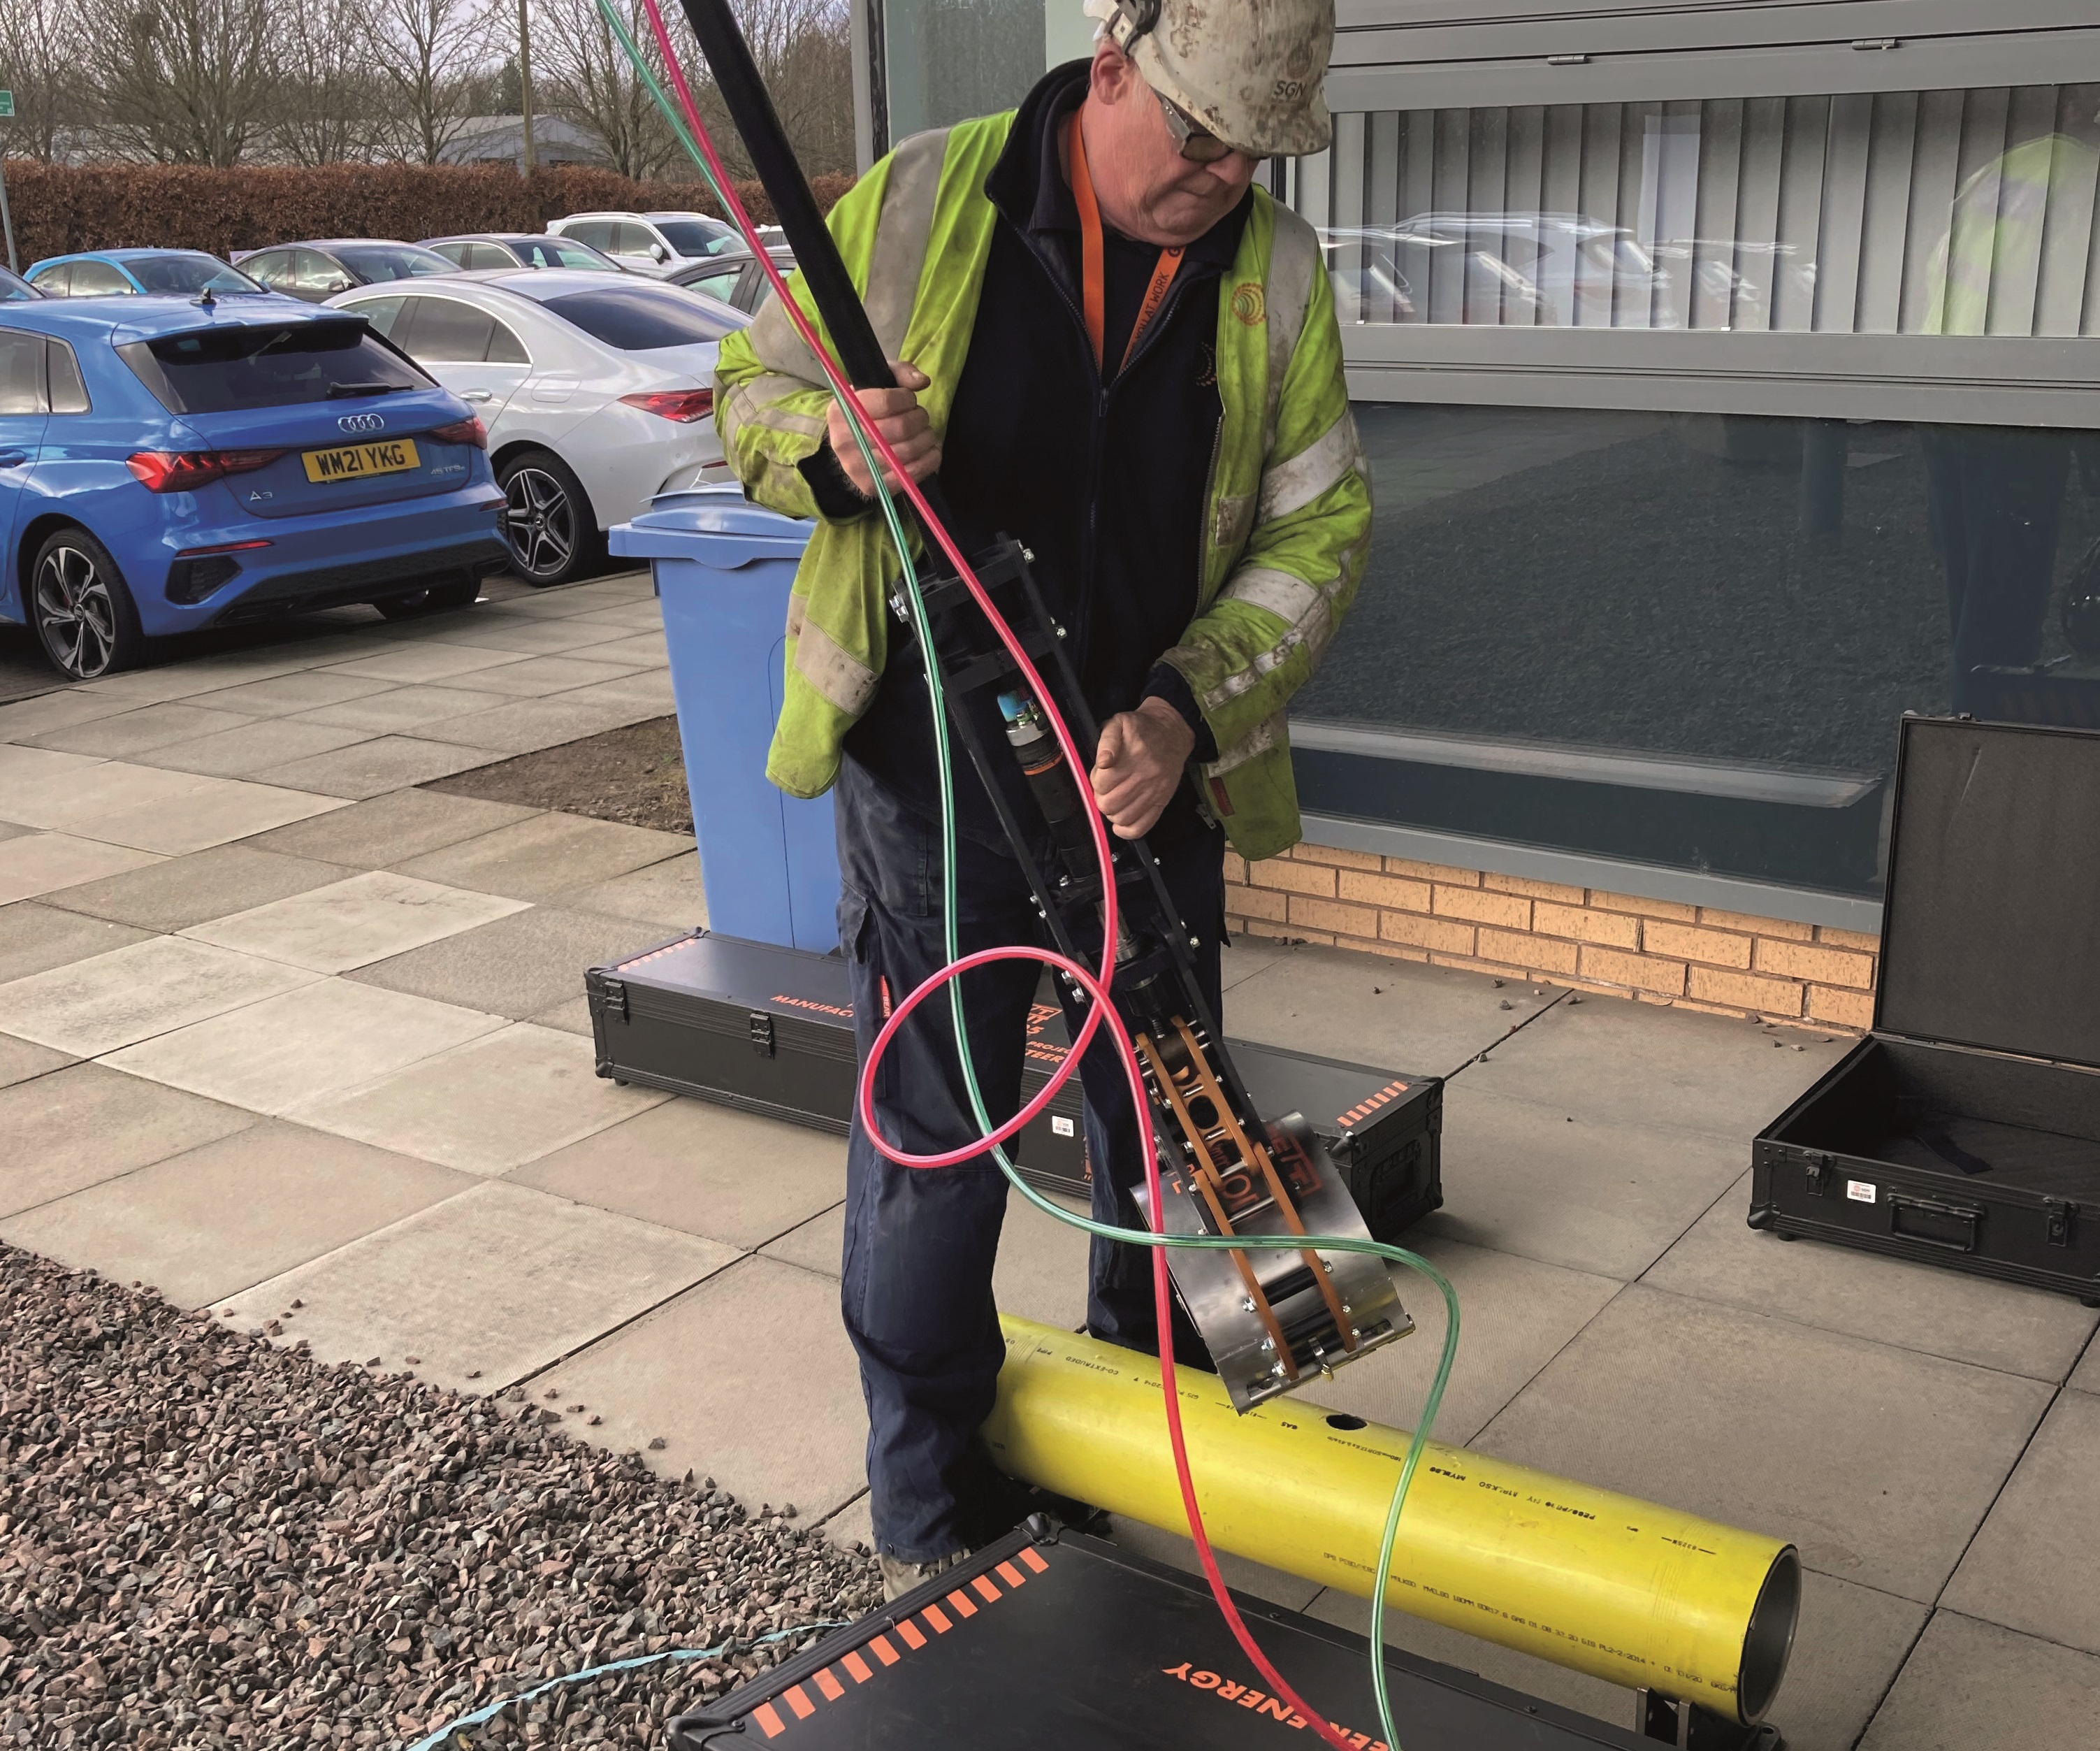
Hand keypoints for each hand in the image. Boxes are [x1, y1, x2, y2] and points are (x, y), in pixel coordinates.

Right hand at [826, 359, 940, 495]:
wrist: (851, 447)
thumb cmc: (868, 411)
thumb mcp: (878, 382)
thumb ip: (900, 373)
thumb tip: (921, 382)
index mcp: (841, 410)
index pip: (885, 402)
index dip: (907, 398)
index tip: (909, 399)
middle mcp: (843, 440)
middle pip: (898, 428)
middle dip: (919, 419)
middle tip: (920, 417)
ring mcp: (856, 466)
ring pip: (907, 451)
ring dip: (926, 438)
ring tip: (926, 432)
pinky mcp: (871, 486)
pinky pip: (909, 475)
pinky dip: (929, 461)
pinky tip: (931, 451)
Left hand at [1090, 697, 1196, 838]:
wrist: (1172, 733)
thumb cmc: (1141, 729)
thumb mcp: (1119, 723)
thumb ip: (1106, 741)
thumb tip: (1103, 762)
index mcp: (1132, 757)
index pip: (1101, 784)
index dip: (1096, 780)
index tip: (1101, 774)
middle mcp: (1144, 777)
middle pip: (1109, 805)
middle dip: (1101, 798)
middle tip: (1106, 789)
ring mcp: (1154, 793)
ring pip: (1122, 818)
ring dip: (1112, 812)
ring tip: (1115, 800)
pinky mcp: (1162, 802)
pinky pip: (1141, 827)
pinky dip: (1126, 830)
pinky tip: (1120, 821)